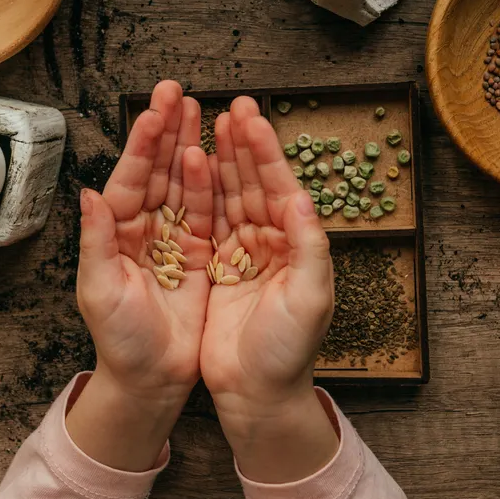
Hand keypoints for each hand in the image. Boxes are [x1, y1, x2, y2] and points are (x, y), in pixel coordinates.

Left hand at [66, 81, 213, 470]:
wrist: (150, 380)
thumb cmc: (119, 340)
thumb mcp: (99, 290)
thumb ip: (96, 241)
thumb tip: (90, 194)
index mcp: (116, 232)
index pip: (131, 177)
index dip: (143, 142)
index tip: (154, 107)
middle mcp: (143, 228)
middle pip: (158, 169)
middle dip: (167, 129)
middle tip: (177, 89)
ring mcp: (172, 239)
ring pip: (182, 182)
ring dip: (189, 145)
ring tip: (201, 108)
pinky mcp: (198, 256)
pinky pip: (206, 211)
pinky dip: (211, 184)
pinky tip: (216, 154)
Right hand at [199, 97, 339, 481]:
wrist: (257, 395)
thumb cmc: (289, 351)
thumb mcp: (310, 299)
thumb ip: (309, 245)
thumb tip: (300, 197)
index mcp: (296, 243)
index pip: (279, 185)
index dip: (264, 150)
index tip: (249, 115)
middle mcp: (271, 242)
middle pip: (252, 181)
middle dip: (240, 142)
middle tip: (227, 103)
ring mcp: (243, 252)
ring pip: (228, 194)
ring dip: (219, 158)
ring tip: (205, 121)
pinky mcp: (217, 268)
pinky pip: (206, 220)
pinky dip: (198, 192)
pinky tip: (189, 165)